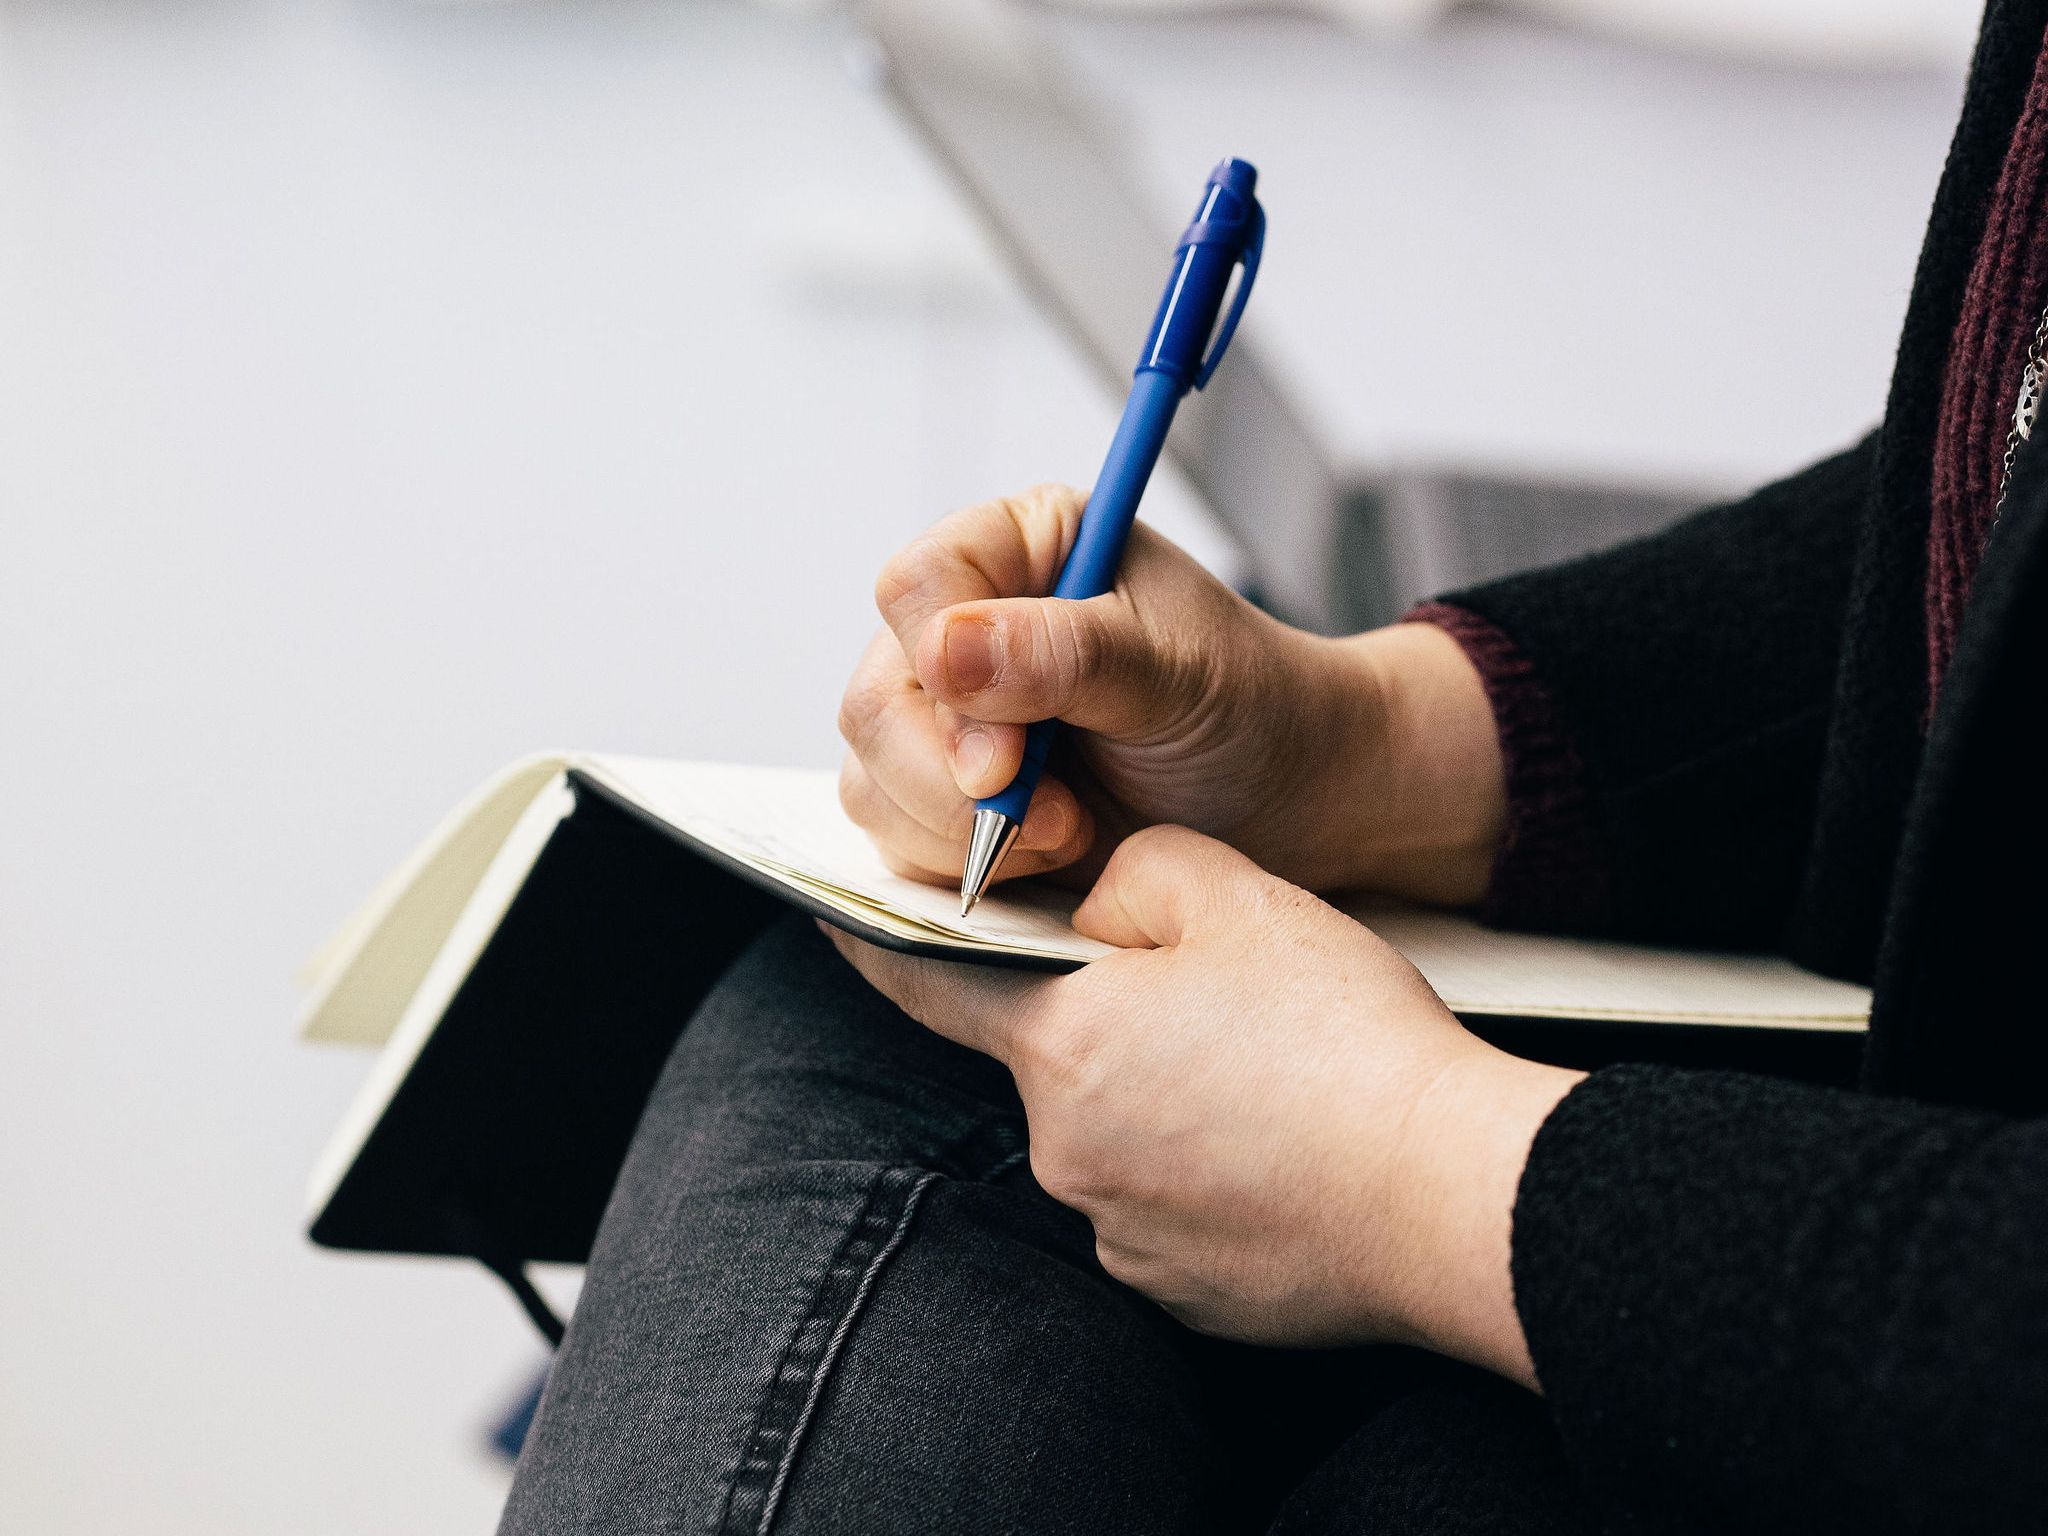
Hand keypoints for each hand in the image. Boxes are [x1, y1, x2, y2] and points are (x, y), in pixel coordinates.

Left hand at [824, 825, 1583, 1386]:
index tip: (839, 916)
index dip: (880, 939)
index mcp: (1063, 1044)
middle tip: (1221, 1000)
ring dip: (1165, 1098)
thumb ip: (1132, 872)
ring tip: (1275, 1080)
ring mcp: (1120, 1231)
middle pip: (1054, 1056)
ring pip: (1115, 1132)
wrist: (1453, 1194)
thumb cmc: (1349, 1044)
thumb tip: (1091, 904)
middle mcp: (1068, 1150)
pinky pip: (1164, 1206)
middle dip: (1110, 1021)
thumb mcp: (1238, 898)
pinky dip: (1204, 1172)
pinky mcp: (1177, 1288)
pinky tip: (1285, 1151)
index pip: (927, 982)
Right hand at [837, 485, 1504, 901]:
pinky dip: (961, 864)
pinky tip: (1047, 857)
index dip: (942, 673)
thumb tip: (943, 649)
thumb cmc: (1247, 707)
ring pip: (872, 777)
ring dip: (960, 831)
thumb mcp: (1175, 667)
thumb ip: (1064, 653)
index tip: (1007, 754)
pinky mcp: (946, 799)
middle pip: (877, 698)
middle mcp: (967, 627)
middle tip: (1055, 815)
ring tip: (1071, 832)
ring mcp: (946, 718)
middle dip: (953, 777)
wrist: (1289, 799)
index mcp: (1019, 550)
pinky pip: (894, 838)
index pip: (916, 587)